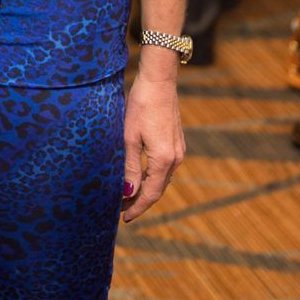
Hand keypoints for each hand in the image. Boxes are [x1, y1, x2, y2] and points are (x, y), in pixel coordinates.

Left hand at [121, 72, 183, 223]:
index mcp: (164, 159)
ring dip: (146, 189)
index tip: (124, 218)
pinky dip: (152, 176)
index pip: (151, 194)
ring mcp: (178, 150)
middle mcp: (176, 158)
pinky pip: (165, 167)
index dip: (138, 208)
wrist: (159, 81)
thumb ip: (130, 167)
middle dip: (140, 201)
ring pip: (162, 178)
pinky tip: (140, 176)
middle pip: (158, 189)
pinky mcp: (176, 142)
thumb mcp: (129, 137)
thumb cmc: (140, 106)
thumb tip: (128, 194)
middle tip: (121, 209)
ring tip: (127, 195)